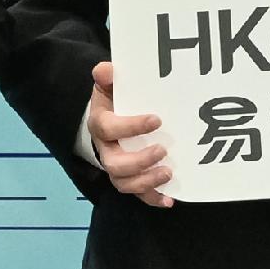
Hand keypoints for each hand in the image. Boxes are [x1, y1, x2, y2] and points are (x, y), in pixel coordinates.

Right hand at [87, 60, 173, 208]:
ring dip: (146, 182)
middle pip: (114, 164)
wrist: (111, 117)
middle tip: (163, 151)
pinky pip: (137, 194)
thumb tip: (105, 69)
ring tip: (168, 173)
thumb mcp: (109, 85)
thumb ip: (108, 76)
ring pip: (124, 183)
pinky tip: (169, 199)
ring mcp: (117, 167)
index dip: (130, 126)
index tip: (157, 120)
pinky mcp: (130, 178)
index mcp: (100, 124)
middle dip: (139, 161)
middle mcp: (105, 150)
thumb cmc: (115, 99)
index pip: (108, 128)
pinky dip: (152, 198)